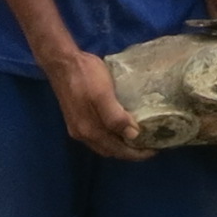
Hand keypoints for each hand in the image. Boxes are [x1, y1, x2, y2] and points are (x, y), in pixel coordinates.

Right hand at [51, 49, 148, 163]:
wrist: (62, 62)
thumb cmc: (85, 75)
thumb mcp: (103, 94)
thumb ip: (115, 117)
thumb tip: (133, 136)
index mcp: (90, 131)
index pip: (118, 151)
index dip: (137, 154)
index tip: (154, 150)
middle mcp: (82, 134)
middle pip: (111, 150)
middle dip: (130, 151)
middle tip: (149, 144)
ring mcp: (77, 128)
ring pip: (103, 144)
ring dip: (120, 145)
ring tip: (137, 138)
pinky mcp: (75, 119)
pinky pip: (97, 136)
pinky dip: (110, 137)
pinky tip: (118, 128)